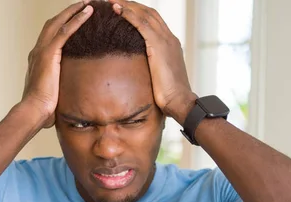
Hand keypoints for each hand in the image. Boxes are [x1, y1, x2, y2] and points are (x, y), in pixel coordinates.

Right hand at [22, 1, 93, 127]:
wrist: (34, 111)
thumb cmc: (43, 108)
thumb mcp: (54, 93)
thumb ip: (61, 87)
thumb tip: (73, 94)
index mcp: (39, 58)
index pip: (51, 34)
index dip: (63, 24)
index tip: (76, 17)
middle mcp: (38, 50)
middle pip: (54, 23)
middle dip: (69, 11)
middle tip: (84, 3)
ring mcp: (42, 50)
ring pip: (59, 22)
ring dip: (75, 10)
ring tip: (89, 3)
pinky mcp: (49, 54)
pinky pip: (65, 32)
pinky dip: (77, 20)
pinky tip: (88, 13)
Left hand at [109, 0, 196, 124]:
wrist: (179, 101)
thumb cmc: (169, 96)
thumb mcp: (160, 77)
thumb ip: (152, 68)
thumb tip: (139, 73)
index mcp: (170, 44)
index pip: (153, 21)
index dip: (138, 13)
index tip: (123, 9)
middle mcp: (169, 38)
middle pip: (148, 13)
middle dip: (131, 4)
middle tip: (113, 0)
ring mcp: (165, 40)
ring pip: (144, 14)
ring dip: (127, 5)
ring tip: (111, 0)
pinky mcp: (158, 46)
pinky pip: (141, 24)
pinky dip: (128, 14)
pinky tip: (116, 9)